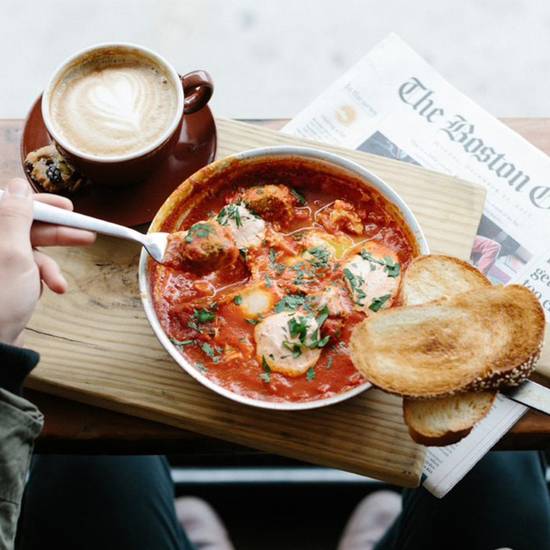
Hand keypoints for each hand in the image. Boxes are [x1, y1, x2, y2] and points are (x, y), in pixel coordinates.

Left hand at [0, 178, 95, 345]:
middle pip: (24, 227)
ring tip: (61, 283)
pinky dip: (42, 279)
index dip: (41, 205)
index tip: (68, 208)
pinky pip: (27, 269)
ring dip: (50, 265)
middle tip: (85, 236)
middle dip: (56, 236)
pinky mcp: (3, 280)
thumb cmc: (0, 300)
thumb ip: (16, 216)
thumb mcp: (12, 253)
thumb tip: (18, 186)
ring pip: (29, 251)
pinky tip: (49, 291)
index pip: (12, 204)